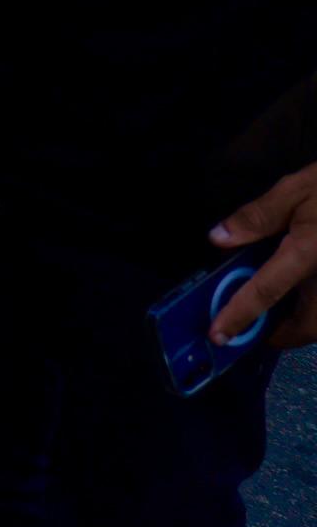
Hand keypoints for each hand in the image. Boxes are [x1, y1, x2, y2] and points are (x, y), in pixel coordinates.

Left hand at [210, 163, 316, 350]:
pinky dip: (315, 311)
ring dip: (303, 324)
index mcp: (307, 253)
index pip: (267, 291)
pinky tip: (305, 291)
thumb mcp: (297, 189)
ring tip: (280, 310)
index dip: (240, 316)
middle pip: (308, 326)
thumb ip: (259, 216)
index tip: (219, 336)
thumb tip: (218, 239)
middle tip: (260, 323)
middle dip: (283, 333)